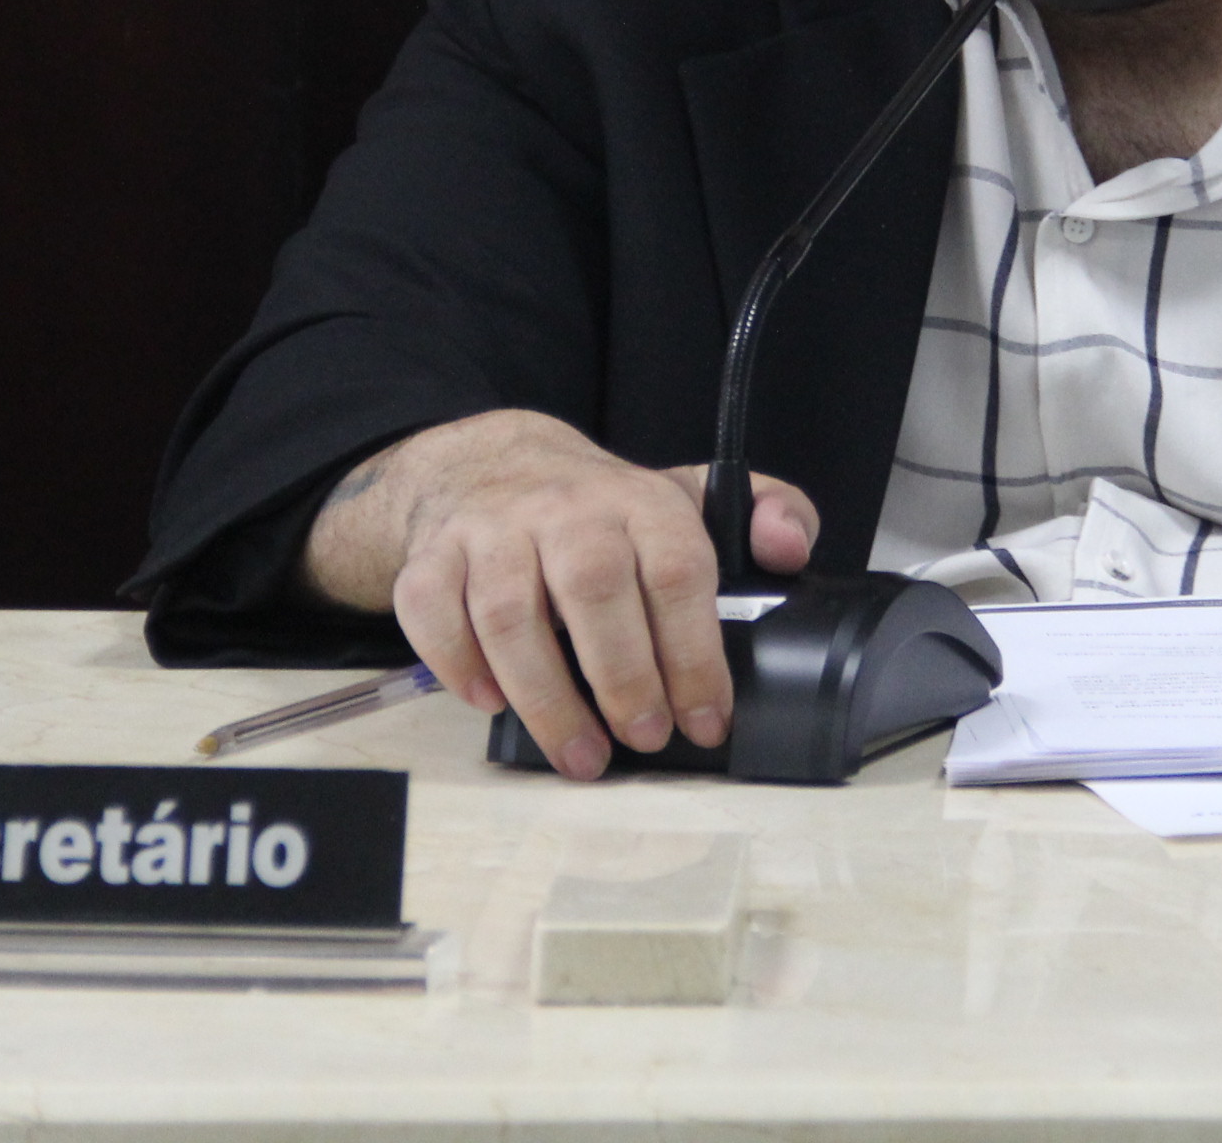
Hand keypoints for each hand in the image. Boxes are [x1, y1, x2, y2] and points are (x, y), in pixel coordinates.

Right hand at [298, 408, 818, 778]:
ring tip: (580, 754)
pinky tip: (492, 703)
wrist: (493, 467)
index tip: (706, 720)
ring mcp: (492, 532)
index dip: (694, 653)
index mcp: (641, 501)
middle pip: (593, 588)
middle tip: (644, 741)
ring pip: (509, 610)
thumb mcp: (690, 496)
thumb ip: (766, 512)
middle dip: (623, 677)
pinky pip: (432, 610)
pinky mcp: (433, 557)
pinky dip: (458, 663)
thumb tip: (789, 548)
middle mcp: (566, 509)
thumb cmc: (602, 511)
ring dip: (545, 695)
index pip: (675, 570)